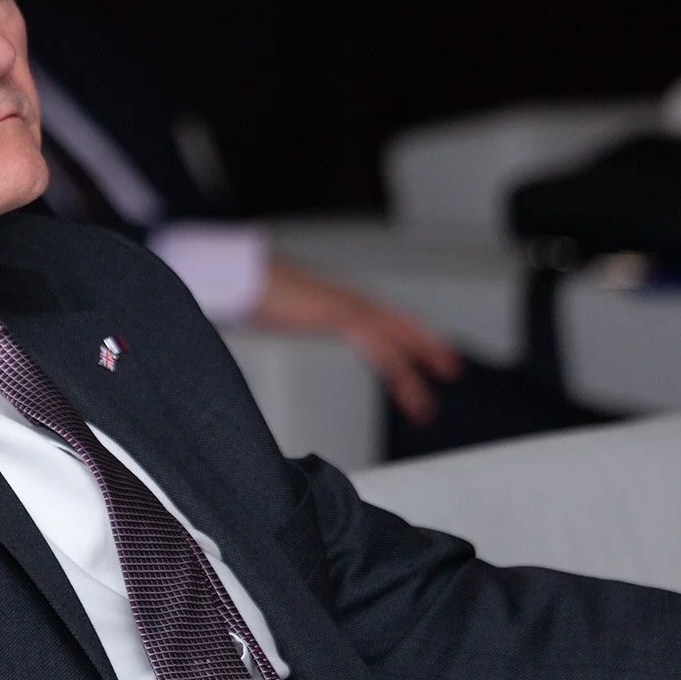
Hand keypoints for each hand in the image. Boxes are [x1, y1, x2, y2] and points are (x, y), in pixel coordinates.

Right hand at [248, 258, 462, 424]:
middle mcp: (343, 296)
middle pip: (398, 322)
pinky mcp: (339, 315)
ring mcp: (344, 303)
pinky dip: (397, 370)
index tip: (421, 348)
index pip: (378, 315)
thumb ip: (277, 314)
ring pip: (394, 340)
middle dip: (425, 345)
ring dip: (414, 371)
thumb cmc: (241, 288)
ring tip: (424, 406)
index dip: (403, 331)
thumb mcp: (267, 308)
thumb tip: (268, 318)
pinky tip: (406, 390)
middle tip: (449, 367)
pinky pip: (379, 348)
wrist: (231, 274)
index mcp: (330, 295)